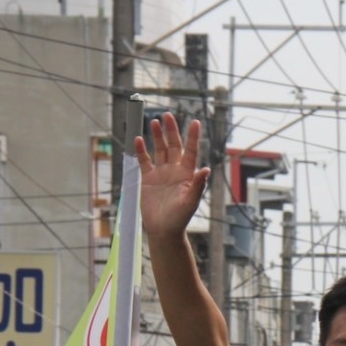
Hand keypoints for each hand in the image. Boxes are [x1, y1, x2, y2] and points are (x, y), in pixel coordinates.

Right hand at [135, 112, 210, 241]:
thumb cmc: (180, 218)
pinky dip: (141, 151)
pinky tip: (138, 139)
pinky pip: (144, 161)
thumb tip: (206, 169)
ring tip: (154, 122)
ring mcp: (161, 173)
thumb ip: (198, 185)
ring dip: (157, 136)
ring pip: (159, 150)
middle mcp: (175, 171)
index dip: (193, 137)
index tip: (195, 122)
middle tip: (168, 115)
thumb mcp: (190, 201)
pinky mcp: (148, 179)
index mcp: (188, 174)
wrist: (164, 230)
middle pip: (174, 146)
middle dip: (171, 131)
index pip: (191, 151)